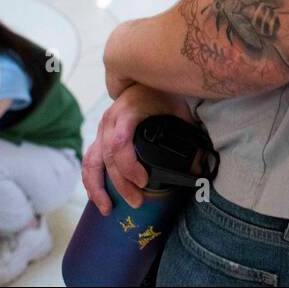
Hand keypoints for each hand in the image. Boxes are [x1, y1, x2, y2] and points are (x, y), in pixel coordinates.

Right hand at [82, 82, 192, 214]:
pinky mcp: (99, 137)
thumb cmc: (160, 92)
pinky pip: (90, 161)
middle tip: (137, 202)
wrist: (143, 77)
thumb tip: (199, 166)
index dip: (129, 166)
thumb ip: (188, 133)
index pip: (120, 143)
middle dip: (120, 184)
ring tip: (108, 210)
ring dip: (97, 188)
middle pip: (107, 158)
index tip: (144, 182)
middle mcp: (109, 121)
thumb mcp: (177, 109)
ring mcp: (101, 129)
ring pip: (91, 162)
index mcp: (127, 112)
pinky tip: (99, 198)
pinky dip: (91, 181)